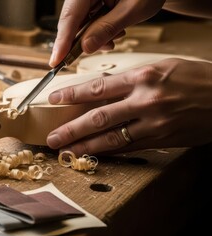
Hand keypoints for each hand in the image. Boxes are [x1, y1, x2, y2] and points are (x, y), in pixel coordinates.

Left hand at [46, 58, 211, 155]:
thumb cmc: (195, 77)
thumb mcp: (161, 68)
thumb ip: (130, 80)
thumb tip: (101, 89)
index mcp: (143, 77)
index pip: (98, 87)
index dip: (71, 94)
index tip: (53, 99)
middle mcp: (145, 101)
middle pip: (98, 117)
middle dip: (71, 129)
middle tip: (52, 138)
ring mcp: (154, 123)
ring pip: (111, 138)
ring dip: (85, 146)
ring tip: (66, 151)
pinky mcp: (162, 140)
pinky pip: (129, 148)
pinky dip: (108, 152)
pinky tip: (93, 154)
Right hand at [50, 0, 165, 66]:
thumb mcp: (132, 10)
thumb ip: (107, 28)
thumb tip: (85, 48)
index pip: (70, 16)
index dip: (62, 41)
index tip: (56, 61)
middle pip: (71, 21)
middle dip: (81, 40)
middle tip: (86, 55)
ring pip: (79, 23)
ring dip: (93, 37)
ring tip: (114, 38)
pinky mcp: (91, 2)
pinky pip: (87, 21)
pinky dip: (98, 31)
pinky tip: (113, 33)